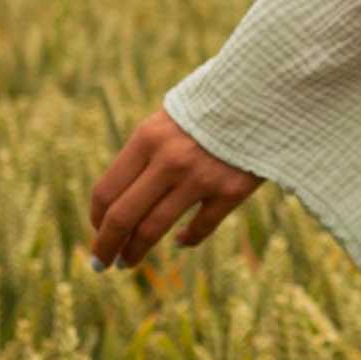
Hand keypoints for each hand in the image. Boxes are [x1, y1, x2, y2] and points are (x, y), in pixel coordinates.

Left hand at [89, 111, 261, 270]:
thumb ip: (144, 155)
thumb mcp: (167, 122)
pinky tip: (181, 241)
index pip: (107, 191)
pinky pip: (200, 228)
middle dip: (106, 245)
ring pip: (154, 228)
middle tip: (100, 263)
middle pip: (123, 217)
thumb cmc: (210, 109)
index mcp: (147, 139)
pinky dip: (187, 239)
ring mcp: (201, 178)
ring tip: (128, 262)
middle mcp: (169, 161)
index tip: (98, 231)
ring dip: (135, 251)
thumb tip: (119, 201)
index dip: (97, 218)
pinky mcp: (231, 191)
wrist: (264, 96)